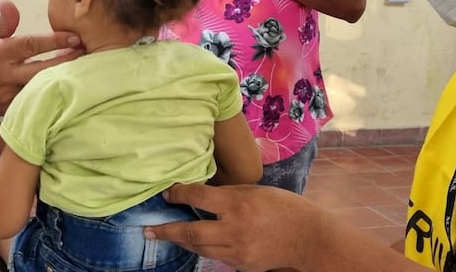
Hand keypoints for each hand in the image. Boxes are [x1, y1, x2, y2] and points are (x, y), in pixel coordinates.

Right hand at [0, 0, 82, 123]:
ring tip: (85, 70)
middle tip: (87, 53)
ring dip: (64, 79)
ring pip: (43, 88)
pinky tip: (69, 89)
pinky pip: (37, 103)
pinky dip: (53, 96)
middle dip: (67, 61)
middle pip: (43, 69)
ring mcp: (11, 94)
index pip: (30, 45)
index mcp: (0, 53)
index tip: (75, 36)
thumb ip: (2, 22)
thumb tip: (10, 2)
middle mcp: (7, 74)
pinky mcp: (14, 109)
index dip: (54, 41)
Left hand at [144, 183, 315, 271]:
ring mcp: (238, 251)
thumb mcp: (253, 191)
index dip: (178, 194)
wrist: (308, 237)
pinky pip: (215, 256)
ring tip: (163, 235)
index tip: (167, 192)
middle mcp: (234, 228)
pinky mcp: (242, 265)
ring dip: (180, 241)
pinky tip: (192, 243)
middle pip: (190, 232)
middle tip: (147, 230)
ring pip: (199, 248)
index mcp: (237, 203)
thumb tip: (198, 195)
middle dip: (165, 231)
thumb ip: (226, 194)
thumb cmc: (281, 206)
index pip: (198, 197)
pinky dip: (201, 249)